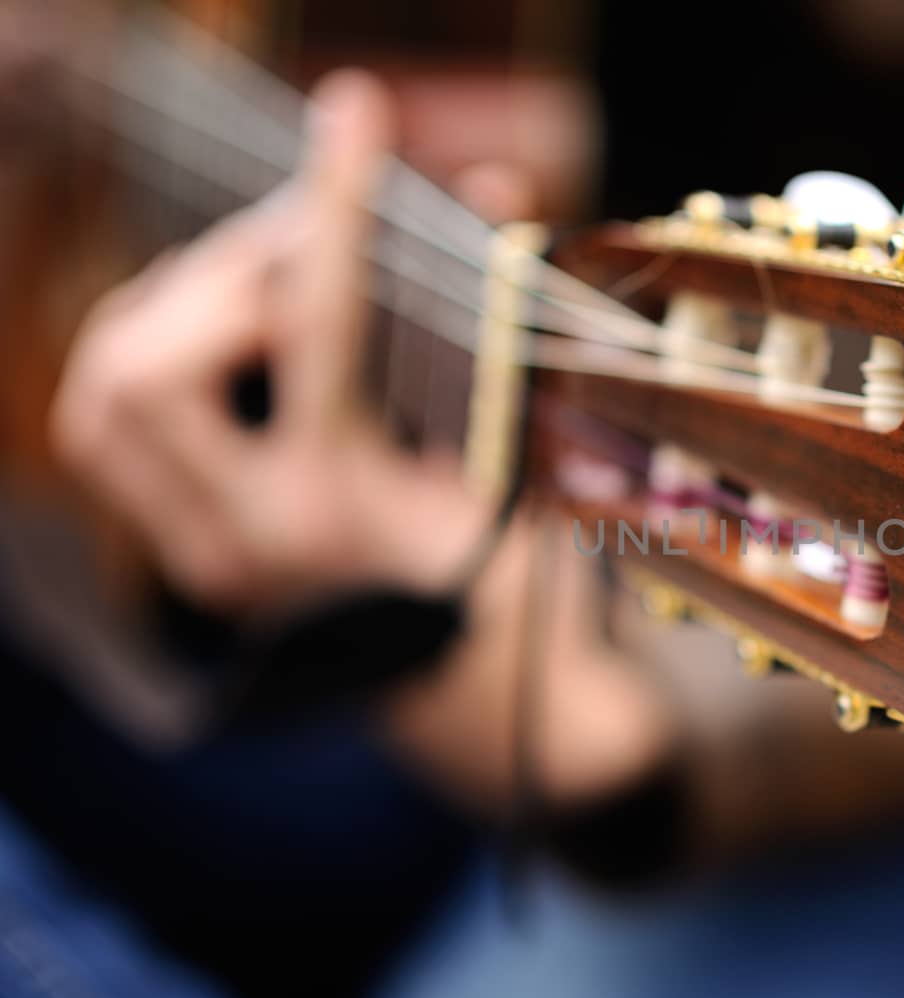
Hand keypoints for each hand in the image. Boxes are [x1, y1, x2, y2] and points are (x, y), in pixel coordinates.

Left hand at [52, 73, 490, 613]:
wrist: (492, 703)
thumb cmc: (529, 584)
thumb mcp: (523, 458)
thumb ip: (497, 327)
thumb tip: (491, 192)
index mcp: (351, 514)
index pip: (318, 326)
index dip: (338, 208)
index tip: (356, 121)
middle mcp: (252, 540)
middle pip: (152, 363)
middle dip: (228, 272)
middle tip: (313, 233)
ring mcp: (207, 556)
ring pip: (107, 394)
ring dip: (179, 310)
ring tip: (275, 283)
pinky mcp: (192, 556)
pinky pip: (116, 432)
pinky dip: (159, 357)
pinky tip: (238, 339)